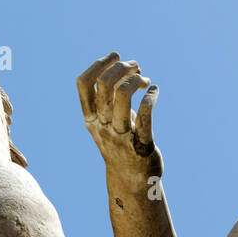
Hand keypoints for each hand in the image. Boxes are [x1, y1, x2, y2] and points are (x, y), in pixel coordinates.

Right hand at [76, 53, 160, 178]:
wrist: (130, 180)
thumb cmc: (119, 143)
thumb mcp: (106, 122)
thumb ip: (106, 100)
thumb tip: (118, 69)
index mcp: (91, 118)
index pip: (83, 83)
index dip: (98, 64)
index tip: (115, 56)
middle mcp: (102, 125)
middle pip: (104, 84)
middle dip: (122, 67)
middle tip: (136, 67)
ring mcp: (120, 135)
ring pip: (123, 95)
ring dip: (136, 80)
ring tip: (145, 80)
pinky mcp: (141, 144)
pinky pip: (146, 115)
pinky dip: (151, 97)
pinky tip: (154, 91)